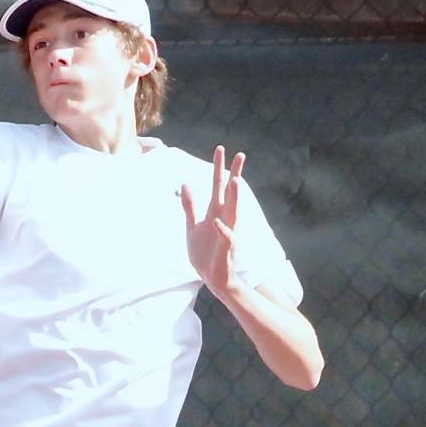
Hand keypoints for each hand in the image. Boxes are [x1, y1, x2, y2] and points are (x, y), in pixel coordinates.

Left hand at [181, 145, 244, 295]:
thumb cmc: (204, 252)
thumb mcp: (192, 225)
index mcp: (214, 212)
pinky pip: (226, 237)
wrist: (211, 277)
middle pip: (229, 193)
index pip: (217, 186)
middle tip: (240, 154)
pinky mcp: (226, 248)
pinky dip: (222, 230)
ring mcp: (226, 232)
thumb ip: (190, 205)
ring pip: (233, 211)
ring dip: (234, 197)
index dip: (218, 168)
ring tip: (235, 180)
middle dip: (234, 174)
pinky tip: (217, 222)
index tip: (220, 149)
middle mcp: (224, 218)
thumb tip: (185, 182)